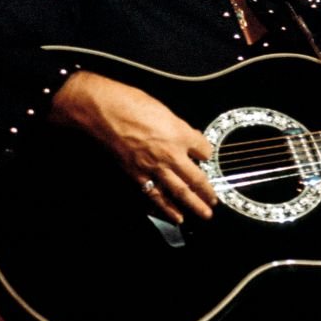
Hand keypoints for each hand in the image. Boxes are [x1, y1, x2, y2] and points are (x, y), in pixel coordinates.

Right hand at [50, 70, 217, 223]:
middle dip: (207, 191)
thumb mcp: (165, 110)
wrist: (106, 112)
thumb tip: (190, 137)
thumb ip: (180, 128)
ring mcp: (154, 167)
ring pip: (179, 191)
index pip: (204, 150)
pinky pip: (156, 195)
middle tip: (215, 202)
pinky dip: (167, 208)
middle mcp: (171, 154)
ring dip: (194, 205)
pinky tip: (177, 217)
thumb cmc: (133, 104)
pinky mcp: (138, 175)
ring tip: (205, 214)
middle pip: (196, 178)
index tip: (207, 157)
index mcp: (180, 135)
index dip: (208, 154)